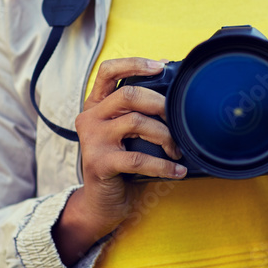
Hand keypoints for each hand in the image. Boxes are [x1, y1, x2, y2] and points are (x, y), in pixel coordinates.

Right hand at [53, 57, 185, 265]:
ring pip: (136, 123)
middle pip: (128, 94)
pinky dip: (163, 165)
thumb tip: (174, 94)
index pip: (108, 71)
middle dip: (160, 103)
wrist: (101, 203)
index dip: (135, 64)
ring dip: (165, 136)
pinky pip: (138, 159)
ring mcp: (92, 140)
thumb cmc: (120, 164)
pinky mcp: (100, 163)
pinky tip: (176, 170)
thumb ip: (137, 112)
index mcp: (95, 105)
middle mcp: (89, 118)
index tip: (161, 67)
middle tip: (177, 118)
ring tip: (177, 150)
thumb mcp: (124, 133)